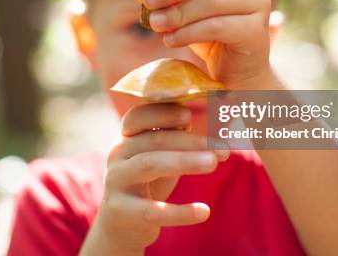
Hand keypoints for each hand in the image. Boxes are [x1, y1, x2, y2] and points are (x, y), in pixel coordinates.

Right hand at [81, 103, 228, 254]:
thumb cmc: (147, 182)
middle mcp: (117, 154)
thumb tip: (216, 125)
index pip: (138, 116)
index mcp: (127, 137)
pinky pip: (152, 210)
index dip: (162, 113)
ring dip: (185, 161)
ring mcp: (116, 181)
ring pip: (150, 165)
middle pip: (153, 140)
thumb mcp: (159, 157)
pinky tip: (204, 212)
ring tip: (214, 164)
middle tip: (221, 148)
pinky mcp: (120, 211)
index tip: (189, 116)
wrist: (120, 224)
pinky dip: (180, 212)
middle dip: (189, 141)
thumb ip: (177, 139)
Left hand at [126, 0, 273, 88]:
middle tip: (148, 0)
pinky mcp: (256, 30)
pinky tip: (170, 40)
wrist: (238, 73)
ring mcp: (258, 4)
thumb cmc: (210, 38)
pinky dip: (190, 33)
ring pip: (212, 2)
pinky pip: (218, 27)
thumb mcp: (183, 13)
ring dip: (180, 13)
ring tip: (155, 24)